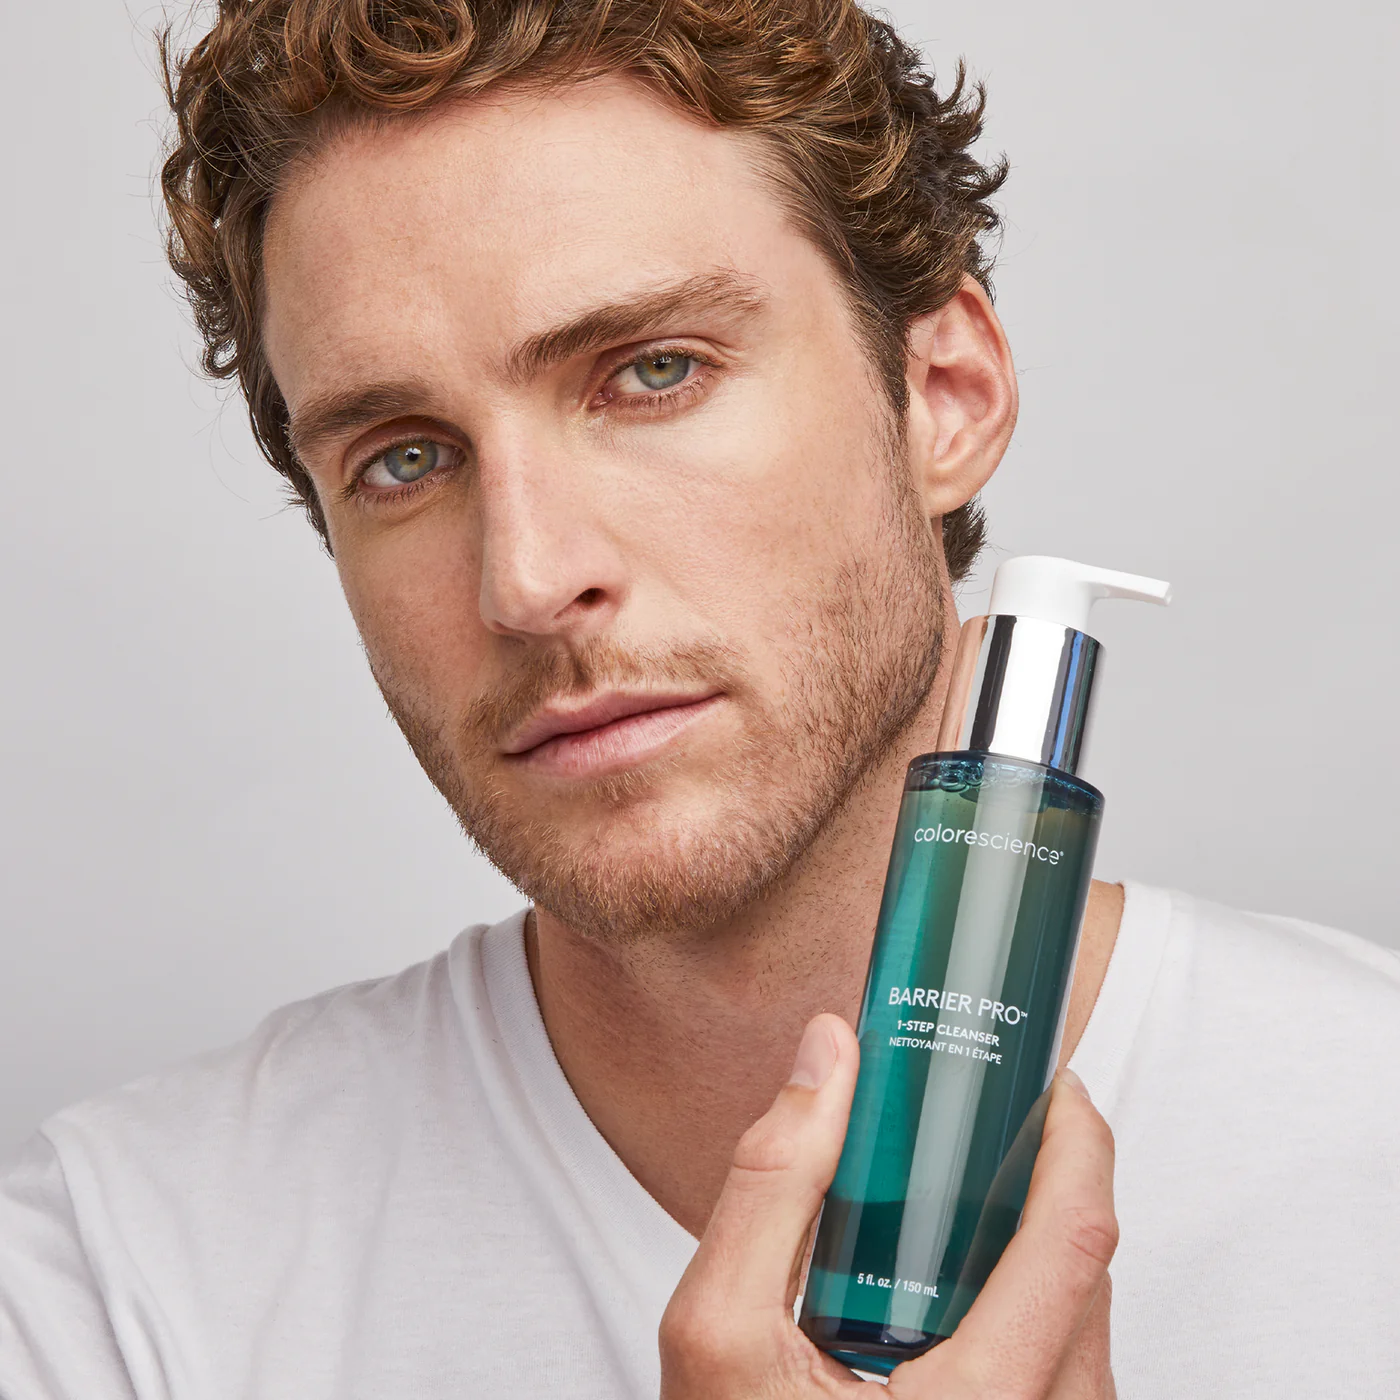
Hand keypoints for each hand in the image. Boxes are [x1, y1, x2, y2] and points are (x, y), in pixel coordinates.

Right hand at [660, 1014, 1116, 1397]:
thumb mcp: (719, 1330)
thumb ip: (772, 1181)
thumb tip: (831, 1053)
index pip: (1075, 1246)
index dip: (1080, 1144)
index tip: (1053, 1083)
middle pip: (1090, 1283)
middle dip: (1056, 1185)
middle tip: (999, 1122)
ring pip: (1087, 1334)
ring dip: (1046, 1249)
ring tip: (978, 1194)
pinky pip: (1065, 1375)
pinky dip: (1036, 1306)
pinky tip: (964, 1281)